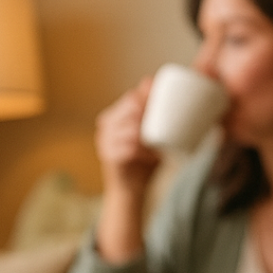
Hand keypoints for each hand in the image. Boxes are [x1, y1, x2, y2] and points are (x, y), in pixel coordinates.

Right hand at [95, 77, 161, 195]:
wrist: (130, 191)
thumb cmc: (143, 160)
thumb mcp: (151, 135)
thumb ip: (153, 112)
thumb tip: (152, 81)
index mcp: (112, 116)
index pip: (131, 98)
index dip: (150, 100)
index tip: (167, 107)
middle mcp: (105, 126)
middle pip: (131, 109)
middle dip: (150, 115)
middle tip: (165, 128)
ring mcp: (105, 141)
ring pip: (132, 128)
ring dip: (150, 135)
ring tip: (160, 145)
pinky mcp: (109, 157)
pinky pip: (131, 148)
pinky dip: (146, 152)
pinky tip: (154, 157)